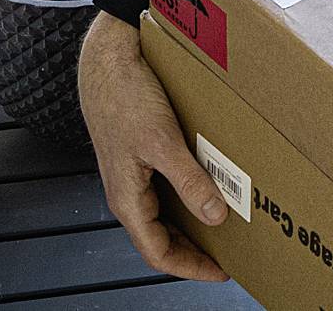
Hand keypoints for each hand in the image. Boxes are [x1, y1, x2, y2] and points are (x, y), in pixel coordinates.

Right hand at [79, 12, 230, 280]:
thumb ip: (189, 182)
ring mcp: (131, 175)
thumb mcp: (162, 142)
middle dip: (192, 253)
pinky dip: (185, 200)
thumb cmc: (125, 97)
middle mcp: (127, 193)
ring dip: (189, 227)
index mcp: (128, 199)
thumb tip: (215, 217)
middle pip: (160, 241)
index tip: (222, 272)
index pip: (158, 254)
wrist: (106, 61)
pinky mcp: (138, 157)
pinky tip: (206, 189)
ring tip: (221, 229)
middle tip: (227, 257)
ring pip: (162, 217)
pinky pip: (162, 192)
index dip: (191, 268)